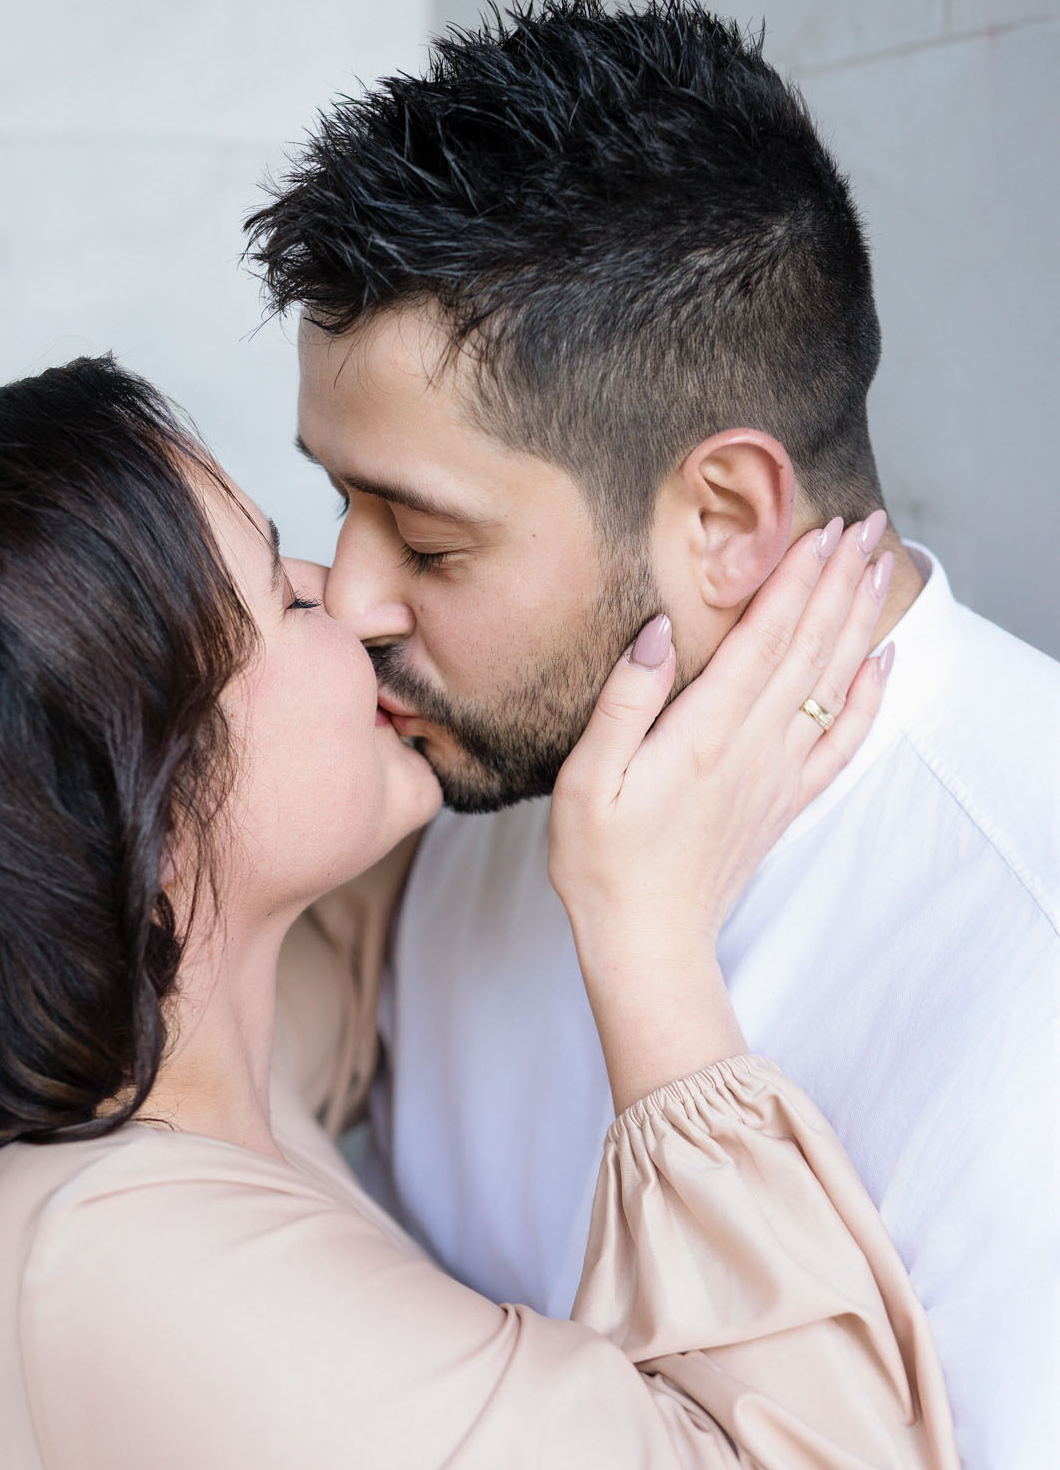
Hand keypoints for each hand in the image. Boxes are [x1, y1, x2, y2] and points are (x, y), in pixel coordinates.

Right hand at [550, 515, 894, 1108]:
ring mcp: (776, 777)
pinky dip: (868, 699)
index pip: (765, 639)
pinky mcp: (783, 803)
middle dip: (840, 582)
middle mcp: (753, 749)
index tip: (821, 529)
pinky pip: (841, 742)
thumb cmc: (602, 864)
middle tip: (867, 527)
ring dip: (860, 622)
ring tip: (881, 570)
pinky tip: (881, 664)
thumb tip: (660, 630)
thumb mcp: (586, 780)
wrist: (647, 942)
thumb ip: (625, 701)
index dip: (796, 580)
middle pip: (810, 649)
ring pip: (832, 684)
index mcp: (705, 735)